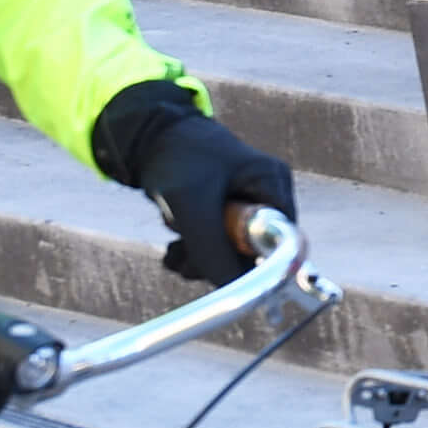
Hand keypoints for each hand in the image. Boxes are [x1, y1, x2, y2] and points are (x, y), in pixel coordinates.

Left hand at [92, 86, 300, 283]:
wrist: (145, 136)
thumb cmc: (176, 158)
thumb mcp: (192, 206)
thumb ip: (212, 250)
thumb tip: (232, 291)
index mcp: (272, 182)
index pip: (282, 240)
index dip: (256, 262)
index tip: (221, 271)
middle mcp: (266, 192)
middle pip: (255, 251)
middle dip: (216, 260)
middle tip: (185, 255)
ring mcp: (247, 202)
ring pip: (232, 253)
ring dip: (200, 257)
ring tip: (175, 247)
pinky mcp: (226, 211)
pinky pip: (217, 245)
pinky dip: (195, 250)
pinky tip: (175, 244)